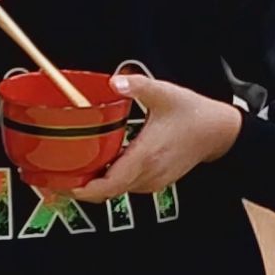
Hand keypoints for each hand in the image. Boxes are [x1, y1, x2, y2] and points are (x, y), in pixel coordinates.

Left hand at [67, 70, 241, 200]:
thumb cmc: (194, 115)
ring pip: (115, 190)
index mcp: (146, 156)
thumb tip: (114, 81)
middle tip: (55, 178)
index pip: (109, 184)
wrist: (219, 132)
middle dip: (79, 188)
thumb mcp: (166, 93)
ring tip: (71, 172)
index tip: (62, 183)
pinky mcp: (155, 181)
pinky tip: (98, 167)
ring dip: (93, 185)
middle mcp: (148, 174)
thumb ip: (138, 86)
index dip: (83, 189)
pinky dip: (109, 181)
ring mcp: (152, 180)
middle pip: (106, 192)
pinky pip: (126, 186)